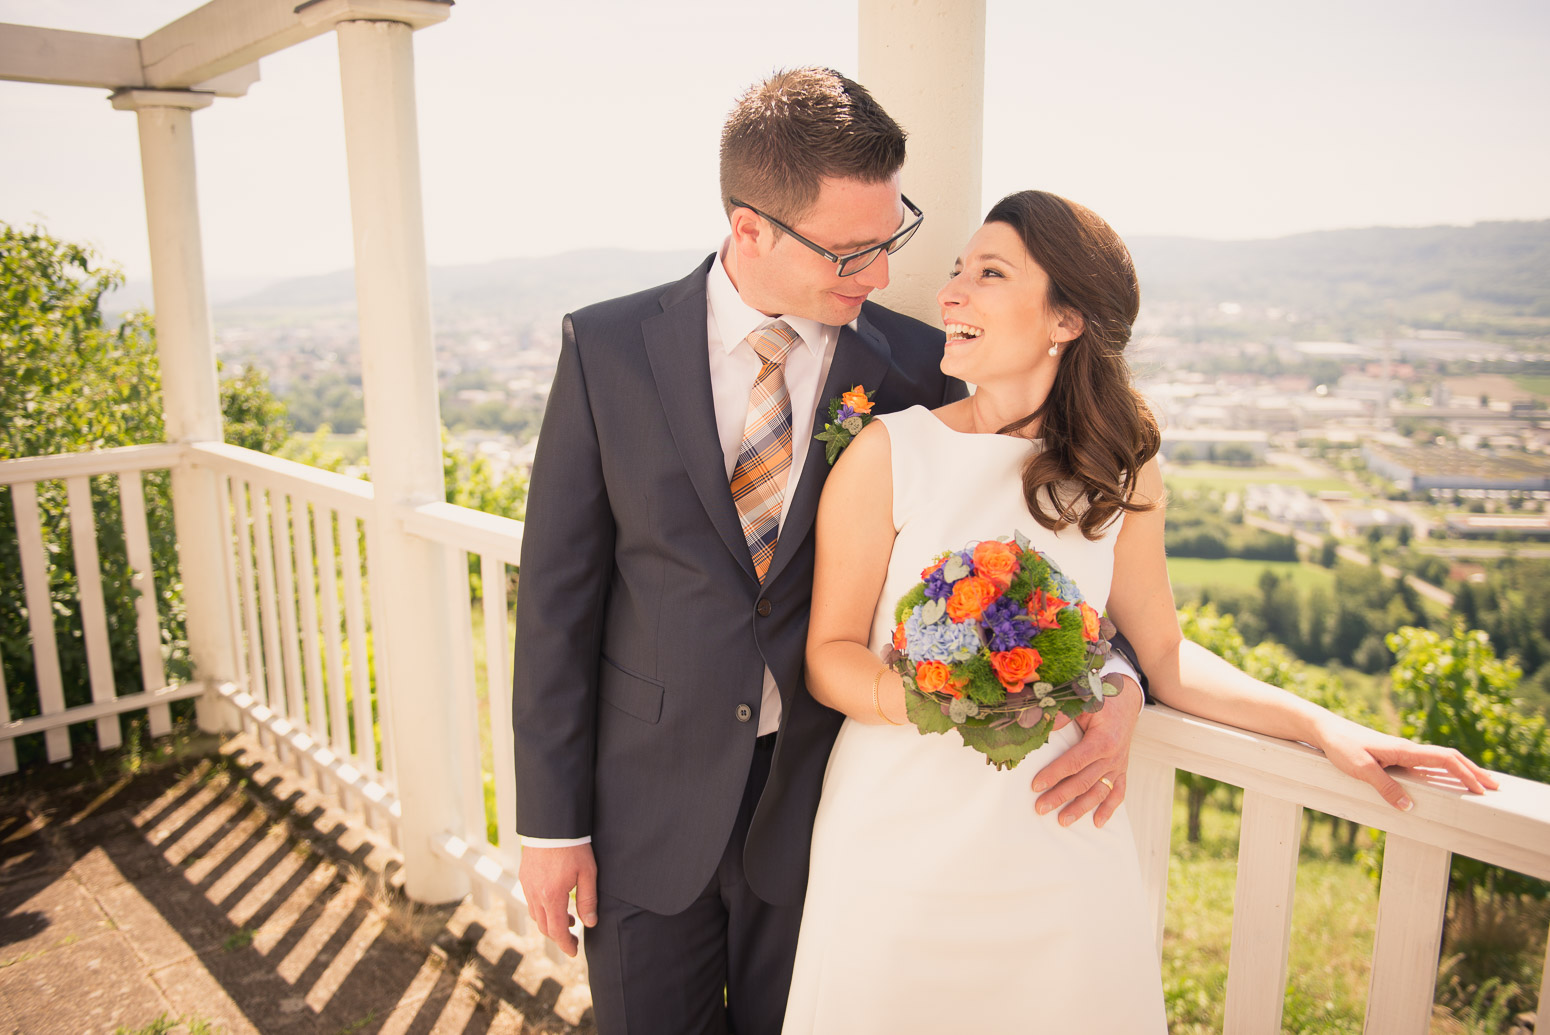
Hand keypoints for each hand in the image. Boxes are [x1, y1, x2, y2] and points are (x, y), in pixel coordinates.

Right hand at [517, 843, 597, 956]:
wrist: (552, 823)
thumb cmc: (574, 847)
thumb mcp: (588, 873)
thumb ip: (588, 900)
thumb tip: (589, 923)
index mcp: (551, 896)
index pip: (556, 931)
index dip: (565, 944)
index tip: (574, 952)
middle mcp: (535, 894)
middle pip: (544, 926)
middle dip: (558, 936)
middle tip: (572, 939)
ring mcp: (527, 884)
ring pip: (535, 914)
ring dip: (550, 922)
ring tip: (567, 919)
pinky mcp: (524, 875)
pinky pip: (530, 900)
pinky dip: (542, 908)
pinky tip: (554, 901)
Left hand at [1030, 677, 1142, 827]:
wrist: (1126, 700)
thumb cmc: (1100, 700)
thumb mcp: (1082, 702)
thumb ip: (1061, 716)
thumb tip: (1038, 728)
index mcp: (1102, 740)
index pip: (1075, 762)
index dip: (1054, 774)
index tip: (1036, 785)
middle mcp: (1113, 756)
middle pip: (1084, 781)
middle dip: (1061, 796)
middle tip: (1040, 808)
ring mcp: (1119, 765)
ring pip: (1099, 792)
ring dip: (1081, 808)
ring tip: (1062, 821)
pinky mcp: (1122, 770)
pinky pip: (1118, 793)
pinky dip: (1109, 809)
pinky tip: (1097, 823)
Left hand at [1313, 715, 1499, 809]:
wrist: (1325, 730)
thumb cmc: (1341, 747)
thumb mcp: (1361, 769)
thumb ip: (1385, 787)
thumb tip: (1409, 807)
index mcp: (1404, 749)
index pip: (1445, 759)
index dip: (1466, 774)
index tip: (1482, 789)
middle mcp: (1408, 749)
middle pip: (1450, 758)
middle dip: (1473, 772)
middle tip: (1495, 787)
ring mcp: (1402, 752)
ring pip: (1440, 759)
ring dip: (1462, 770)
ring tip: (1479, 784)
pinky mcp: (1394, 756)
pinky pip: (1427, 763)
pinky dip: (1445, 770)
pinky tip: (1448, 780)